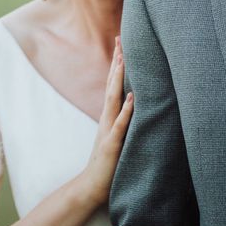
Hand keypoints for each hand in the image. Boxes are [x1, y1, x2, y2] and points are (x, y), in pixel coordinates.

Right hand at [81, 37, 133, 205]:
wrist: (92, 185)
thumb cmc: (107, 164)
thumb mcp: (115, 137)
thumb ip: (120, 121)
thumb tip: (131, 104)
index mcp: (109, 116)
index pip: (113, 85)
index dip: (117, 65)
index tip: (122, 45)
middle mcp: (107, 118)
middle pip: (111, 85)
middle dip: (117, 62)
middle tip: (121, 40)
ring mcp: (108, 130)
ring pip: (114, 99)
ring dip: (118, 79)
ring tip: (123, 60)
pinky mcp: (112, 144)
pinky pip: (120, 124)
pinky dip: (127, 110)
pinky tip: (133, 98)